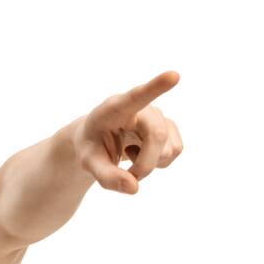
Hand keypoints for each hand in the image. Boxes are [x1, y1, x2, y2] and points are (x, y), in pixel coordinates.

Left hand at [73, 70, 183, 194]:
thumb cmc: (91, 146)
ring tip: (129, 155)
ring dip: (149, 165)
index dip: (156, 87)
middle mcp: (142, 107)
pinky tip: (142, 152)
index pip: (137, 96)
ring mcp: (158, 116)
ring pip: (168, 148)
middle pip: (157, 137)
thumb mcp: (88, 163)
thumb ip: (106, 176)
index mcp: (115, 108)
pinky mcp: (170, 127)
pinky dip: (158, 162)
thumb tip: (134, 188)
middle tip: (129, 177)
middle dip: (145, 165)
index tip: (174, 76)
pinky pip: (175, 151)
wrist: (98, 139)